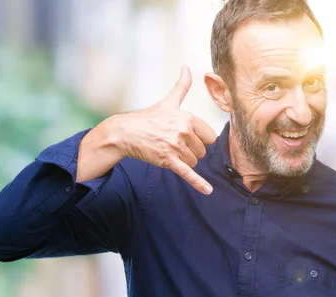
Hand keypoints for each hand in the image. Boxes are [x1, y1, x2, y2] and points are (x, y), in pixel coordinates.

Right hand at [106, 66, 217, 194]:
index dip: (199, 139)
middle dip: (191, 151)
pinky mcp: (168, 161)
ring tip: (169, 151)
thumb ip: (181, 86)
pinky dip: (198, 183)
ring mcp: (175, 146)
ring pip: (194, 162)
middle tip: (174, 143)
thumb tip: (187, 66)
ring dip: (184, 161)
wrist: (126, 133)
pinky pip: (187, 173)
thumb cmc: (149, 117)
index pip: (209, 136)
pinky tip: (208, 191)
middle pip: (202, 151)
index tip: (185, 135)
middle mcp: (183, 131)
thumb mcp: (168, 101)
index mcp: (187, 117)